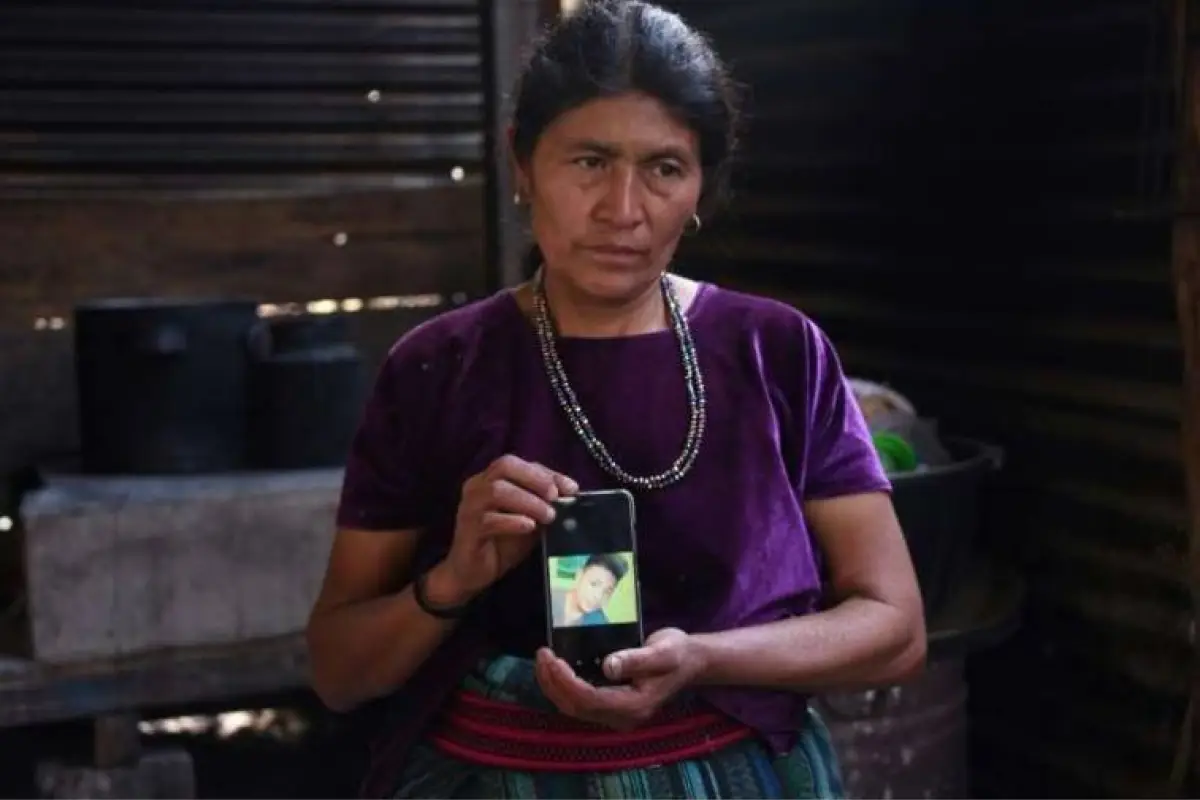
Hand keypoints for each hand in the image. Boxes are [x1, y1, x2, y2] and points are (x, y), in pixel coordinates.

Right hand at [432, 455, 576, 603]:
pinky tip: (529, 527)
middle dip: (535, 479)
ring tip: (548, 515)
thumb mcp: (528, 520)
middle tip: (555, 496)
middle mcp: (477, 486)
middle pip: (505, 466)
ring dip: (528, 501)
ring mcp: (469, 506)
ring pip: (497, 490)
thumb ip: (542, 506)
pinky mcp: (468, 529)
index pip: (519, 464)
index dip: (546, 473)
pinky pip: (489, 519)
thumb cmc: (501, 544)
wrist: (472, 573)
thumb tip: (569, 497)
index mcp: (490, 479)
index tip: (571, 488)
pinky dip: (513, 521)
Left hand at [535, 628, 703, 730]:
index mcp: (634, 706)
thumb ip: (635, 659)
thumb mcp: (662, 651)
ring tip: (543, 660)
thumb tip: (607, 666)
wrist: (691, 661)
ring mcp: (617, 714)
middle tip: (542, 654)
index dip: (566, 681)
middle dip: (553, 683)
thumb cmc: (677, 653)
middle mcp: (623, 716)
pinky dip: (564, 687)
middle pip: (577, 707)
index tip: (552, 658)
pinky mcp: (612, 706)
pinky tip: (557, 668)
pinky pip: (581, 702)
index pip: (589, 699)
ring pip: (575, 708)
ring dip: (554, 686)